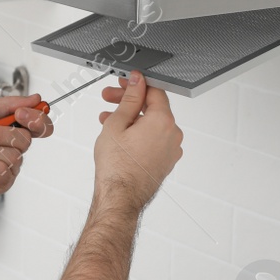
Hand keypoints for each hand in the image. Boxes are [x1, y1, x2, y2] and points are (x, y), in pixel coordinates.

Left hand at [0, 94, 54, 202]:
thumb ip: (8, 104)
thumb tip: (35, 99)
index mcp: (10, 128)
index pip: (40, 126)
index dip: (37, 119)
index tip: (20, 114)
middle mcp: (12, 148)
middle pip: (26, 139)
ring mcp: (8, 168)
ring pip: (12, 156)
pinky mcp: (0, 184)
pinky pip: (2, 171)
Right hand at [93, 71, 181, 209]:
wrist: (120, 197)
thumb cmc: (117, 166)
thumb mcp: (117, 123)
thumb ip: (130, 99)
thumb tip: (137, 82)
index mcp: (164, 121)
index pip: (154, 92)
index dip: (136, 85)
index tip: (124, 83)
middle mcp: (172, 135)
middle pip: (152, 108)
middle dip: (129, 101)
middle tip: (109, 98)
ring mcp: (171, 150)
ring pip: (151, 125)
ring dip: (130, 119)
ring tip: (107, 119)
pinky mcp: (165, 161)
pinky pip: (153, 140)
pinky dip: (138, 134)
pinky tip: (119, 135)